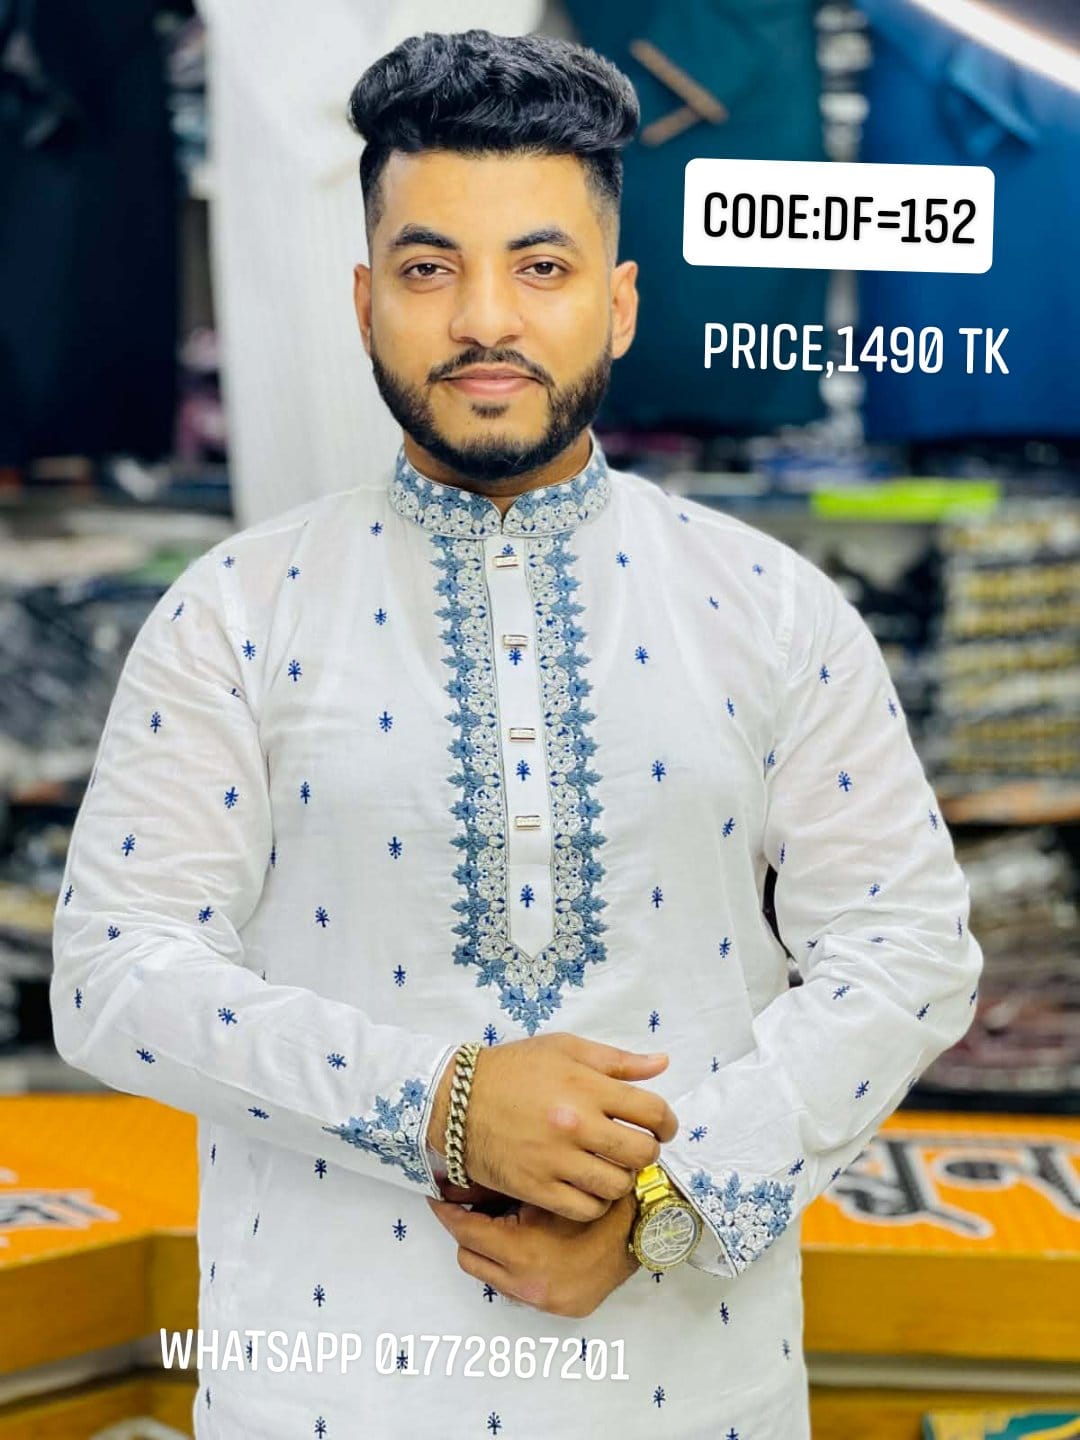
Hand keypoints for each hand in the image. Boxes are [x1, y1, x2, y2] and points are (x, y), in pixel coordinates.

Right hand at [427, 1033, 677, 1221]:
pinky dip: (595, 1203)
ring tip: (611, 1167)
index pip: (652, 1112)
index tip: (662, 1127)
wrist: (457, 1101)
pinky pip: (586, 1209)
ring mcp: (556, 1161)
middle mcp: (576, 1125)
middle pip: (641, 1153)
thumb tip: (662, 1064)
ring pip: (617, 1185)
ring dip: (622, 1178)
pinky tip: (588, 1187)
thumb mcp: (564, 1049)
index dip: (667, 1123)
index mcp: (586, 1086)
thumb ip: (617, 1061)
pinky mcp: (538, 1188)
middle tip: (635, 1147)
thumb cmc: (514, 1070)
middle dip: (647, 1151)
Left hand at [427, 1188, 640, 1317]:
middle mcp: (526, 1284)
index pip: (466, 1232)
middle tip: (469, 1207)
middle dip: (465, 1232)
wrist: (642, 1231)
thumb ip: (508, 1190)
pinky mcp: (557, 1308)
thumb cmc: (594, 1201)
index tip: (437, 1197)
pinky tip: (525, 1243)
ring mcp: (541, 1301)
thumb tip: (468, 1180)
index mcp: (522, 1252)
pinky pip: (516, 1287)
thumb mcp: (546, 1191)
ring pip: (490, 1276)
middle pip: (470, 1258)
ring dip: (488, 1250)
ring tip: (499, 1224)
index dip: (448, 1212)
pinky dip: (512, 1266)